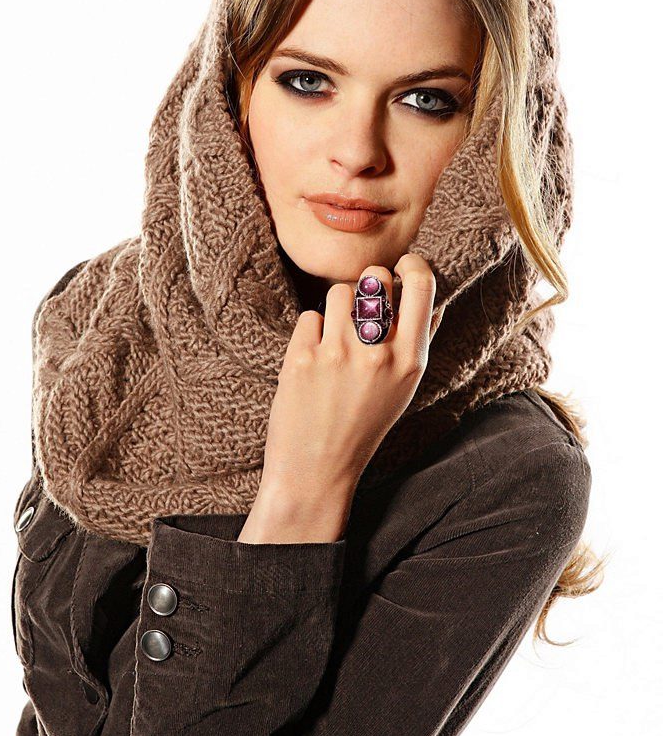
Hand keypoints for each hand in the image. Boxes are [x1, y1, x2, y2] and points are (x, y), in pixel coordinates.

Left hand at [260, 253, 442, 498]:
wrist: (316, 470)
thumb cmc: (363, 426)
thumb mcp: (404, 389)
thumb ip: (419, 342)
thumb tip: (433, 301)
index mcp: (410, 361)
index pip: (422, 284)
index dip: (411, 265)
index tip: (401, 268)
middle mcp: (377, 354)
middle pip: (376, 276)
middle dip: (368, 285)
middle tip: (362, 309)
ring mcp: (337, 354)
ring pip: (339, 291)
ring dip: (337, 308)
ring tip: (336, 339)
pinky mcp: (301, 358)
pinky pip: (310, 316)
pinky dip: (311, 333)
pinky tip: (314, 360)